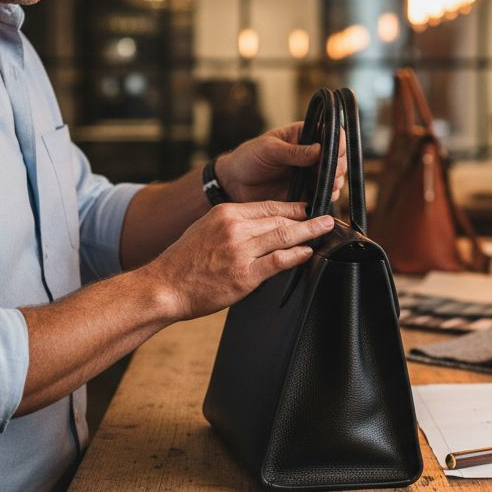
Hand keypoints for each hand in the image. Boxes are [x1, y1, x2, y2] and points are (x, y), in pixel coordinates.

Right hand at [142, 201, 335, 319]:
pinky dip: (296, 255)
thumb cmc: (184, 262)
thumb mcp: (205, 228)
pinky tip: (308, 252)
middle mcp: (235, 228)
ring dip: (309, 232)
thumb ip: (232, 225)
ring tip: (325, 229)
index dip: (293, 207)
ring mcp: (241, 251)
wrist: (165, 286)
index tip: (308, 208)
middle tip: (327, 217)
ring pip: (284, 236)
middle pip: (280, 219)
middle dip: (307, 218)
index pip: (268, 205)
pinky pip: (278, 261)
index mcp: (225, 213)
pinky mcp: (245, 275)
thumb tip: (260, 226)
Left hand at [215, 121, 346, 203]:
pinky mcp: (305, 193)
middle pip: (336, 157)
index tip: (336, 152)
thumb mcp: (268, 149)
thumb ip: (293, 151)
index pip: (329, 133)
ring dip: (335, 182)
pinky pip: (322, 196)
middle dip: (339, 165)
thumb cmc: (248, 158)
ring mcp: (309, 174)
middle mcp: (310, 154)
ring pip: (333, 177)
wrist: (234, 184)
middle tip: (334, 174)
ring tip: (330, 187)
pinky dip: (327, 197)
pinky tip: (324, 198)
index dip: (337, 141)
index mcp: (302, 136)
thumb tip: (319, 149)